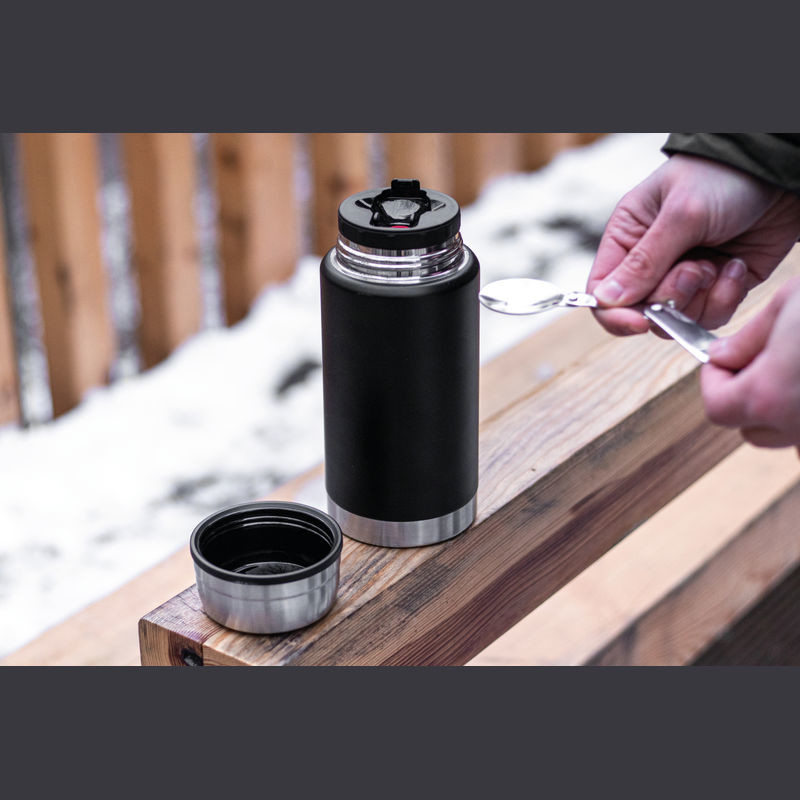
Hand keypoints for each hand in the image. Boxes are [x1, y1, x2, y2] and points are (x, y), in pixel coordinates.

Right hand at [587, 153, 799, 335]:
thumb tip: (606, 301)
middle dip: (672, 296)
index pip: (602, 291)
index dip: (616, 313)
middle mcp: (651, 262)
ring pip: (676, 319)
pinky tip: (736, 266)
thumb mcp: (680, 215)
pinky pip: (710, 316)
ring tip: (718, 264)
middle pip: (642, 310)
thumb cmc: (723, 177)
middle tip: (695, 269)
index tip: (640, 322)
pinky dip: (726, 297)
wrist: (779, 174)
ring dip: (701, 298)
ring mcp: (684, 278)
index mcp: (627, 238)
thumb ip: (643, 263)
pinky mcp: (715, 288)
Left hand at [701, 276, 799, 451]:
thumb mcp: (790, 303)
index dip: (714, 380)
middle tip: (761, 364)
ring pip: (783, 435)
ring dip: (779, 408)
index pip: (715, 405)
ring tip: (792, 367)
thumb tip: (722, 355)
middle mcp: (795, 424)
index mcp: (768, 395)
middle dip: (747, 398)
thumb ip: (747, 337)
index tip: (725, 358)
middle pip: (749, 429)